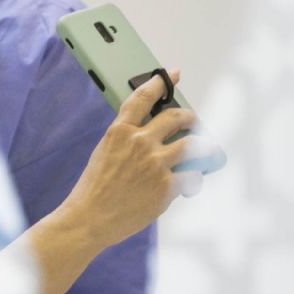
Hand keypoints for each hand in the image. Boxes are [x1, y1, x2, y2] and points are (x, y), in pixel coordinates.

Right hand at [57, 70, 209, 247]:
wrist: (89, 219)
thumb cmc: (94, 189)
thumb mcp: (104, 153)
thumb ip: (127, 139)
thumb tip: (153, 134)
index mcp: (119, 131)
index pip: (143, 97)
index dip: (161, 82)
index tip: (173, 74)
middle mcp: (140, 143)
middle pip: (176, 117)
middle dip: (189, 117)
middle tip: (191, 120)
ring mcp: (155, 164)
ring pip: (193, 144)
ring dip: (201, 146)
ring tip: (204, 149)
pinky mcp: (166, 187)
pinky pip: (193, 176)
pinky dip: (194, 180)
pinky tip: (190, 183)